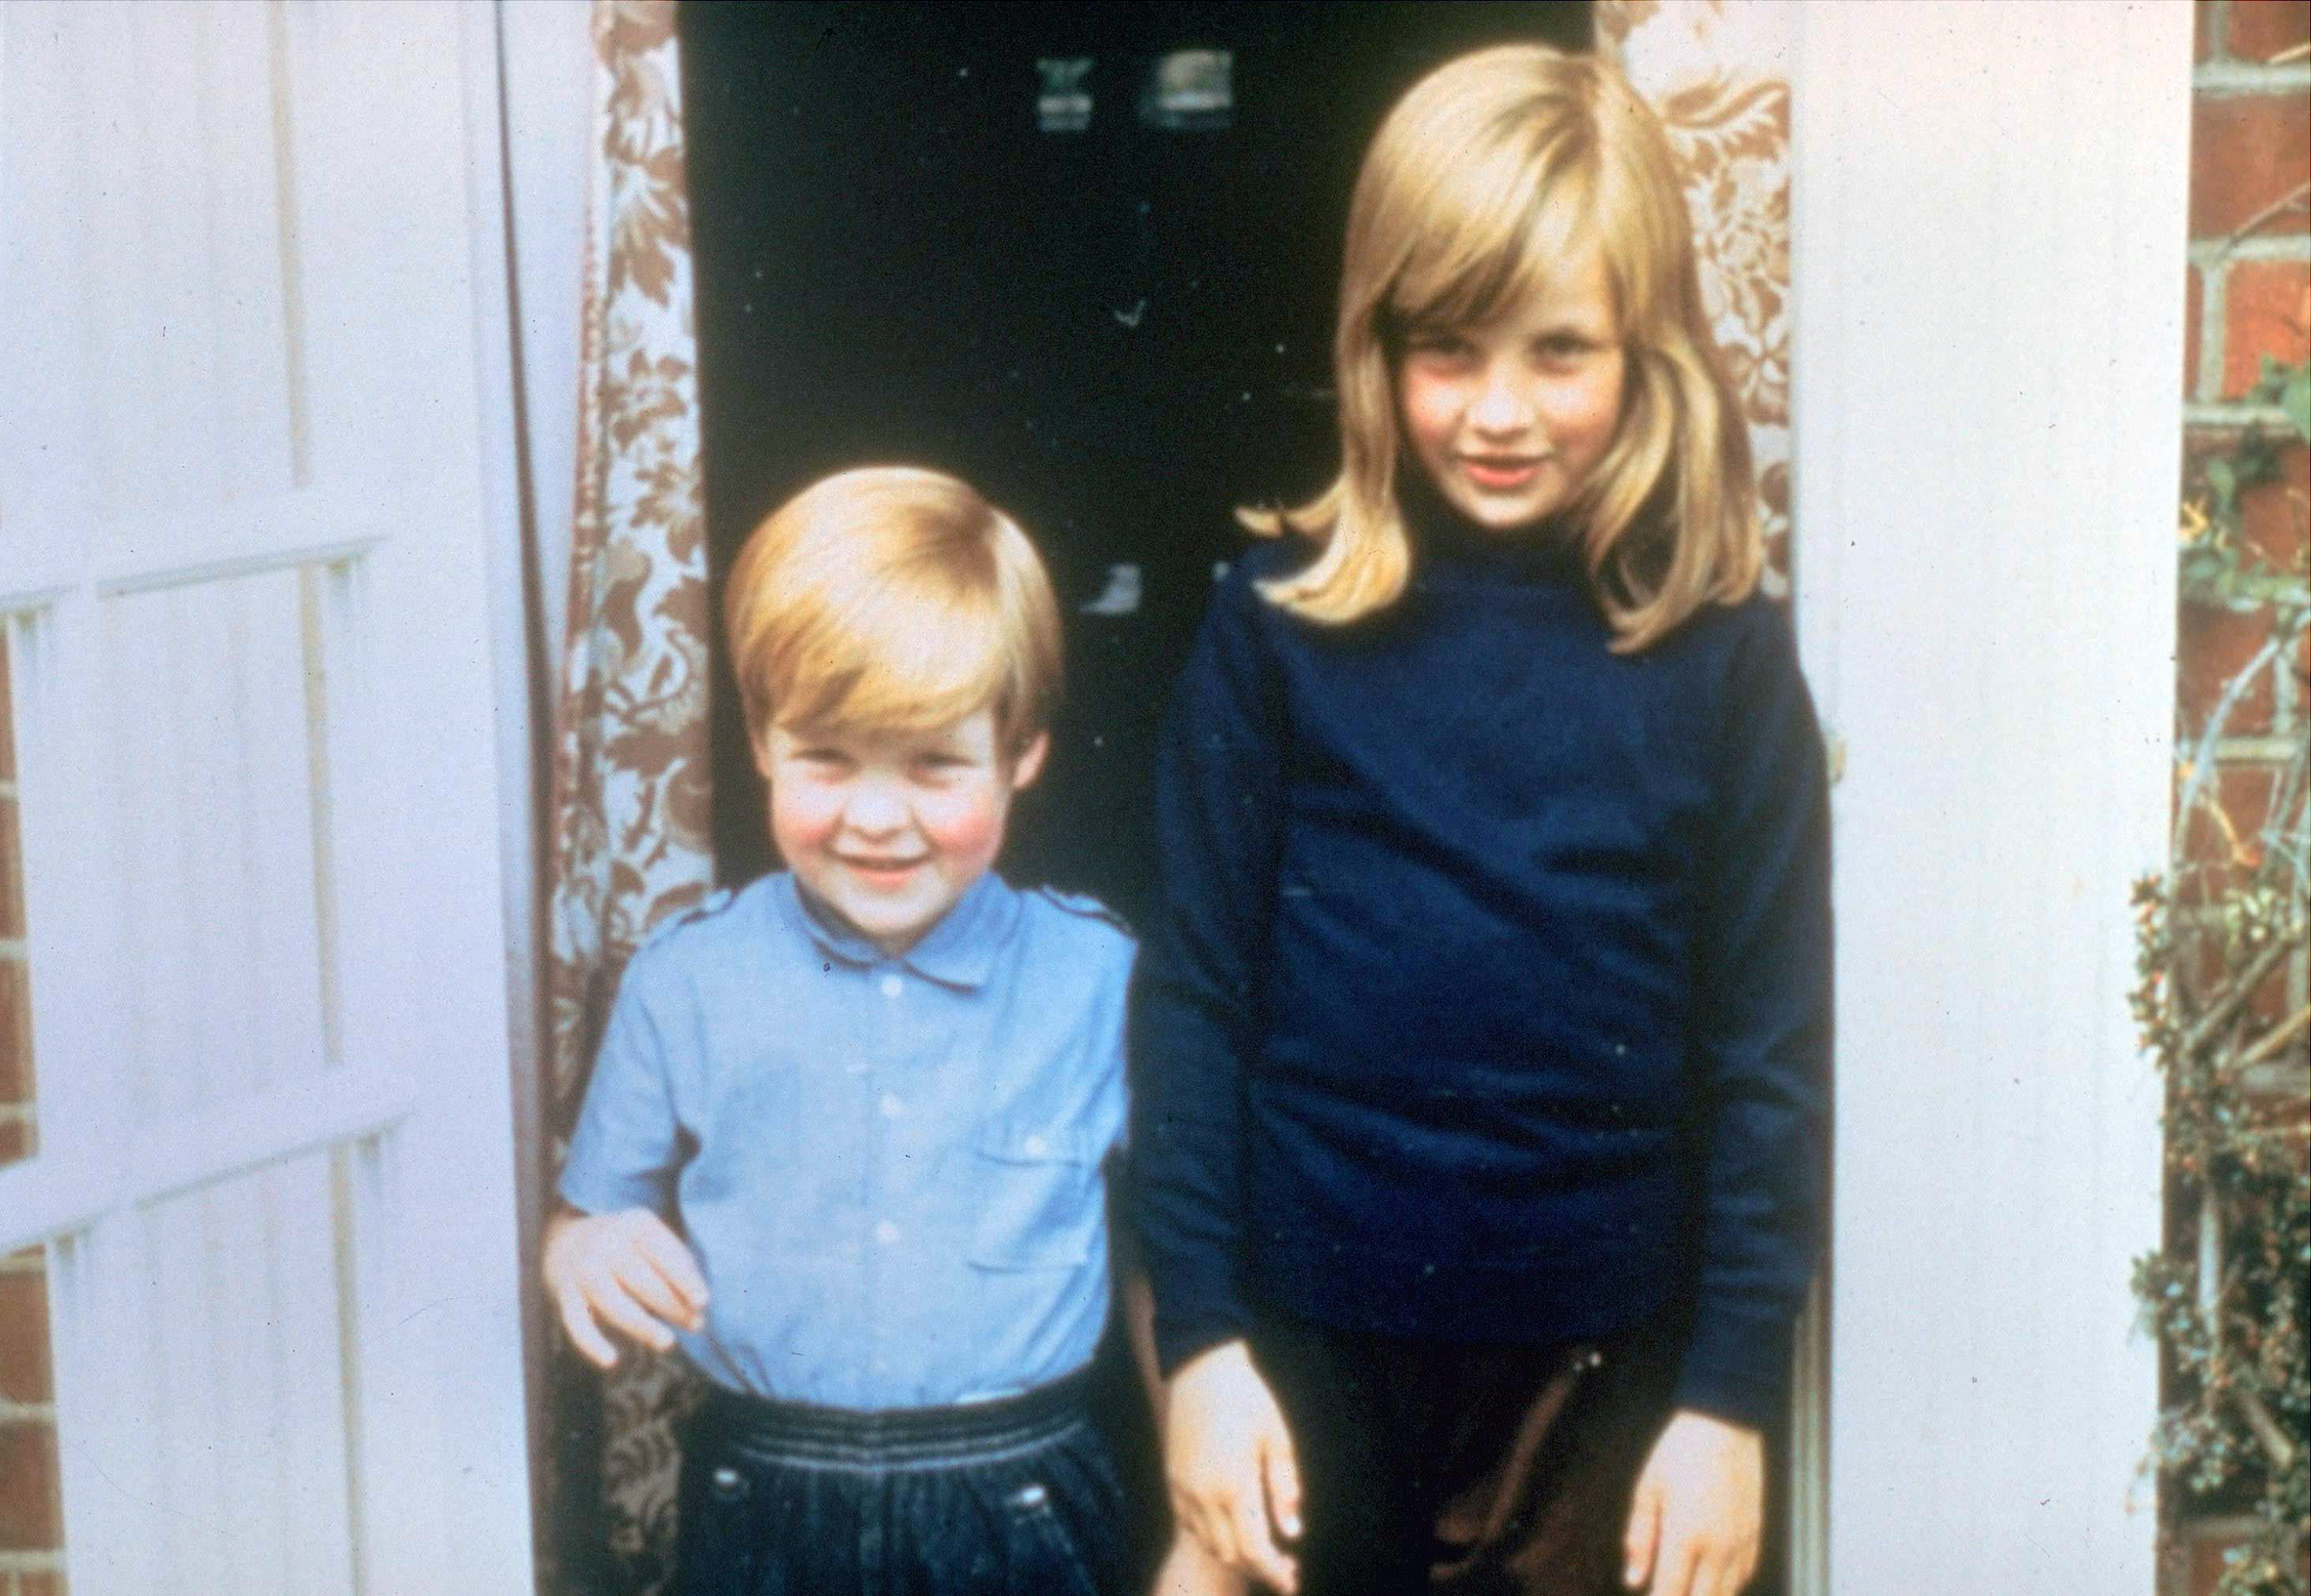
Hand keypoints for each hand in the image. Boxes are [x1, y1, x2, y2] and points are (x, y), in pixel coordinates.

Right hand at [541, 1207, 708, 1368]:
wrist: (563, 1241)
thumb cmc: (626, 1246)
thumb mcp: (651, 1238)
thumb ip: (677, 1264)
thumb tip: (698, 1305)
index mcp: (635, 1224)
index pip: (664, 1253)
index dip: (685, 1279)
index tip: (703, 1303)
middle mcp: (606, 1242)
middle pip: (642, 1280)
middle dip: (672, 1306)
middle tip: (696, 1326)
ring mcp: (583, 1269)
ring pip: (614, 1304)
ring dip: (643, 1326)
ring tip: (668, 1342)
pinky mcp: (565, 1295)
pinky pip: (577, 1324)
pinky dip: (592, 1344)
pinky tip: (612, 1361)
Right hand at [1164, 1340, 1302, 1593]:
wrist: (1202, 1368)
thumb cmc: (1249, 1399)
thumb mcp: (1278, 1439)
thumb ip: (1285, 1488)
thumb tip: (1293, 1533)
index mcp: (1234, 1484)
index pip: (1254, 1550)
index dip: (1273, 1573)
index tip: (1291, 1581)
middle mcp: (1203, 1493)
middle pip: (1230, 1554)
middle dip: (1257, 1567)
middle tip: (1285, 1566)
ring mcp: (1182, 1487)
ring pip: (1207, 1542)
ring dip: (1234, 1553)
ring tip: (1261, 1547)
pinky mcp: (1171, 1479)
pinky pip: (1189, 1523)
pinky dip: (1211, 1534)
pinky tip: (1232, 1523)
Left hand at [1622, 1409, 1762, 1595]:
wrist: (1726, 1423)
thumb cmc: (1680, 1451)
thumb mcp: (1648, 1488)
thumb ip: (1639, 1538)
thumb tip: (1633, 1580)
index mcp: (1685, 1536)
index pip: (1670, 1594)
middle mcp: (1717, 1547)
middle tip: (1667, 1592)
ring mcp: (1741, 1544)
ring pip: (1727, 1595)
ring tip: (1686, 1587)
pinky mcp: (1757, 1536)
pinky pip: (1744, 1577)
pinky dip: (1727, 1587)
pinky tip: (1711, 1581)